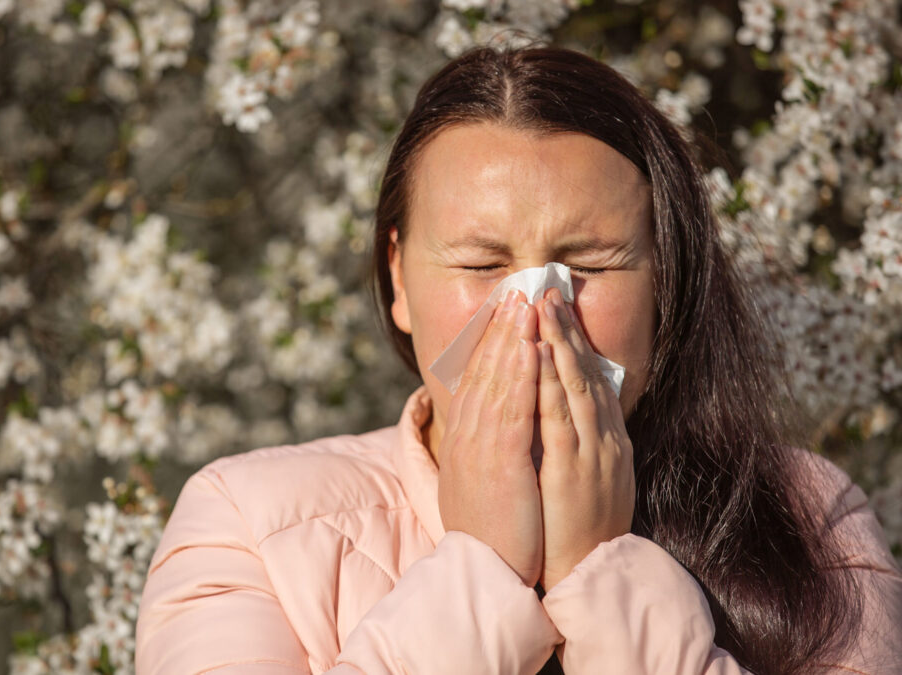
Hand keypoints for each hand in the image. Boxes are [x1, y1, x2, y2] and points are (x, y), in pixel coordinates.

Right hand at [438, 289, 544, 586]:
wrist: (485, 573)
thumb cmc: (492, 533)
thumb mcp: (483, 483)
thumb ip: (489, 450)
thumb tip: (501, 427)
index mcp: (466, 440)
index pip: (478, 380)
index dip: (493, 342)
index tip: (508, 312)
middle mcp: (468, 436)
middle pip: (484, 371)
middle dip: (502, 328)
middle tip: (519, 290)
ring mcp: (480, 447)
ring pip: (496, 381)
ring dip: (511, 338)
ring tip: (526, 302)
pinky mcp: (498, 462)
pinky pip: (510, 409)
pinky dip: (519, 375)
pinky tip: (530, 347)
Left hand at [533, 287, 634, 590]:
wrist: (583, 574)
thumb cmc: (578, 528)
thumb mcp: (584, 476)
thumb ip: (574, 441)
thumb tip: (559, 411)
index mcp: (604, 440)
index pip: (590, 380)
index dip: (573, 341)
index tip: (556, 308)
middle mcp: (603, 440)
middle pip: (585, 374)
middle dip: (565, 330)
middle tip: (547, 289)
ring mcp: (591, 454)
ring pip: (575, 387)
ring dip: (558, 345)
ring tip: (542, 307)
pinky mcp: (572, 472)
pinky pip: (559, 420)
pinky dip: (549, 384)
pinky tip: (539, 358)